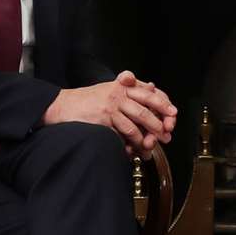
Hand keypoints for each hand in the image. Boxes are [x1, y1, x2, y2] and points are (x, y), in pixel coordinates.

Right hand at [42, 70, 177, 155]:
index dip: (163, 104)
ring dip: (148, 135)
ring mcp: (111, 106)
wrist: (62, 106)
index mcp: (123, 85)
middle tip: (167, 133)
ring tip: (153, 144)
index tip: (173, 114)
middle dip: (160, 122)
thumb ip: (130, 88)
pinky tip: (135, 149)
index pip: (150, 93)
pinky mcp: (104, 119)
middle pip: (147, 106)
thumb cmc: (87, 101)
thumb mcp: (110, 89)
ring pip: (137, 121)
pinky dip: (131, 143)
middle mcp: (119, 93)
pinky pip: (123, 132)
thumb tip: (153, 87)